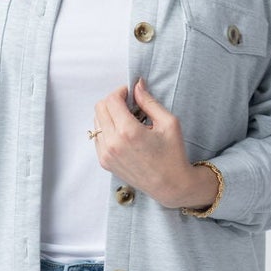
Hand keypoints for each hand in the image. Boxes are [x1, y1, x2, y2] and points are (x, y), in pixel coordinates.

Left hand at [90, 75, 195, 206]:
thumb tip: (137, 85)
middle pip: (100, 108)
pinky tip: (123, 134)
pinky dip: (107, 130)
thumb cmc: (173, 154)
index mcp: (128, 132)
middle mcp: (113, 143)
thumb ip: (149, 102)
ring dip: (109, 115)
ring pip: (97, 122)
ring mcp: (106, 154)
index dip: (121, 91)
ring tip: (127, 120)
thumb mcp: (168, 123)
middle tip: (128, 105)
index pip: (112, 100)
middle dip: (113, 101)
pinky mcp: (105, 162)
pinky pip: (98, 137)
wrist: (170, 185)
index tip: (130, 93)